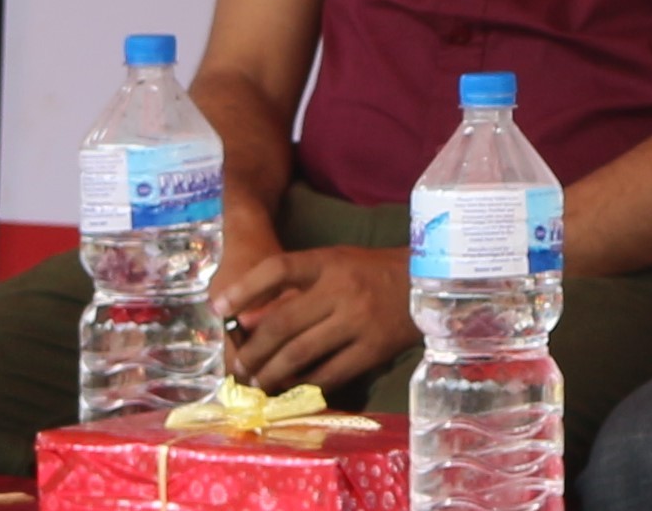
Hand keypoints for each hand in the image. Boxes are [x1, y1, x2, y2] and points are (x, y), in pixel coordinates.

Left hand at [217, 244, 418, 392]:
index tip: (218, 310)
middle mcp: (342, 289)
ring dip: (270, 373)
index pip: (278, 269)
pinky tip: (293, 389)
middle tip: (240, 367)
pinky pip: (328, 373)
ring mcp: (359, 320)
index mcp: (331, 262)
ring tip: (258, 383)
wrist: (432, 283)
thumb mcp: (336, 265)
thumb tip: (245, 321)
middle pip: (281, 323)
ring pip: (299, 353)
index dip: (244, 289)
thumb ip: (294, 287)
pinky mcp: (373, 348)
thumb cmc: (374, 273)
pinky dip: (304, 385)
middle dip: (252, 350)